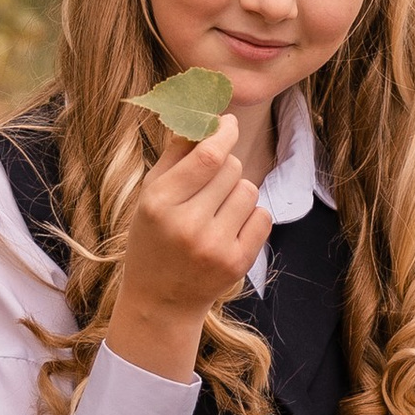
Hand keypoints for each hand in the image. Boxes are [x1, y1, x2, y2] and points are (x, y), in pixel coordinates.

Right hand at [105, 115, 270, 381]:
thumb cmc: (154, 238)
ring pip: (249, 190)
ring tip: (216, 212)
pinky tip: (229, 229)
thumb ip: (176, 153)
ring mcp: (214, 247)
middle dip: (225, 168)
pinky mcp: (237, 263)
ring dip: (237, 193)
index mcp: (159, 203)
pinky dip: (250, 217)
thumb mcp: (151, 194)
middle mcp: (187, 225)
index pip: (207, 156)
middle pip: (232, 168)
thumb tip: (204, 112)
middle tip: (209, 187)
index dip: (224, 133)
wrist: (160, 302)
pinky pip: (262, 216)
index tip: (229, 124)